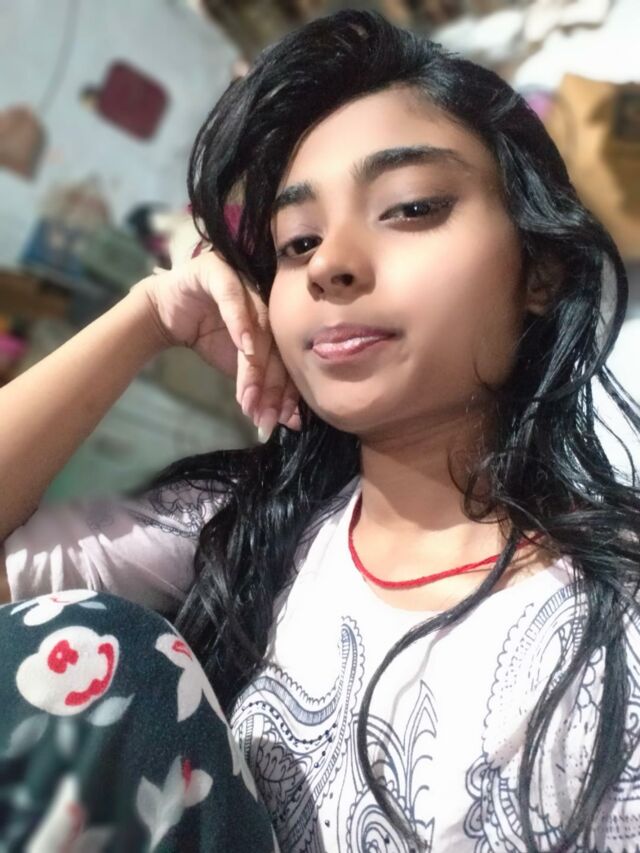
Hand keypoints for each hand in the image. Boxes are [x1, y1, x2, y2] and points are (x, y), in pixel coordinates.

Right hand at [133, 251, 299, 440]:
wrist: (165, 314)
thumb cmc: (208, 336)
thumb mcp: (238, 365)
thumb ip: (261, 384)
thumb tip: (286, 419)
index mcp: (281, 320)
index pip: (288, 358)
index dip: (287, 391)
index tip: (284, 420)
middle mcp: (270, 298)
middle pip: (277, 345)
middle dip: (271, 386)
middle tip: (265, 416)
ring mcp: (247, 280)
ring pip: (259, 326)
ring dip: (255, 366)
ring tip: (251, 397)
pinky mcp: (221, 271)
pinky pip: (233, 299)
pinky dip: (240, 324)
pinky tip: (245, 349)